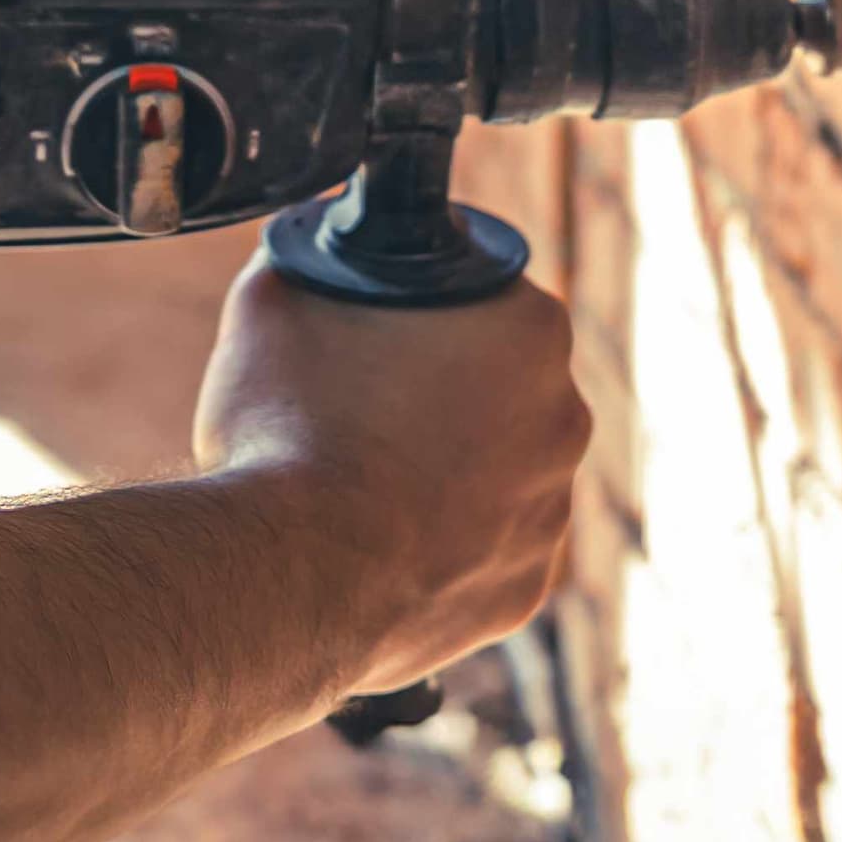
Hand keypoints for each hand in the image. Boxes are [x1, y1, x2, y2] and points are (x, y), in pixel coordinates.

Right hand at [192, 245, 589, 700]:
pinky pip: (482, 556)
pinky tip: (373, 546)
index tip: (373, 327)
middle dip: (441, 390)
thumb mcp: (276, 297)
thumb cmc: (290, 427)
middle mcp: (564, 419)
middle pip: (501, 386)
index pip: (486, 294)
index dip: (424, 306)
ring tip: (355, 483)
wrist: (290, 577)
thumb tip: (312, 248)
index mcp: (530, 329)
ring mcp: (549, 516)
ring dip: (444, 473)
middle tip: (356, 404)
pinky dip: (439, 550)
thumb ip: (316, 260)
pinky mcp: (521, 593)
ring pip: (496, 474)